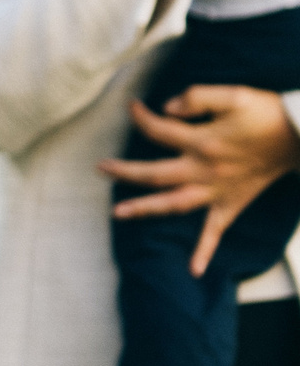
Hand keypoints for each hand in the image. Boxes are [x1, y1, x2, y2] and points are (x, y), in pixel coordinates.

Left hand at [105, 84, 299, 276]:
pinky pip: (216, 230)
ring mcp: (217, 191)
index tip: (131, 106)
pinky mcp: (231, 203)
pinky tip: (193, 269)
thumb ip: (197, 97)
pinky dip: (204, 250)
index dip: (140, 117)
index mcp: (203, 142)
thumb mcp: (233, 95)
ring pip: (174, 203)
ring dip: (145, 208)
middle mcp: (205, 170)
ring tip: (118, 213)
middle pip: (154, 174)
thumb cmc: (265, 114)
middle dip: (124, 172)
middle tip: (100, 168)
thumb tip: (166, 107)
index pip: (157, 131)